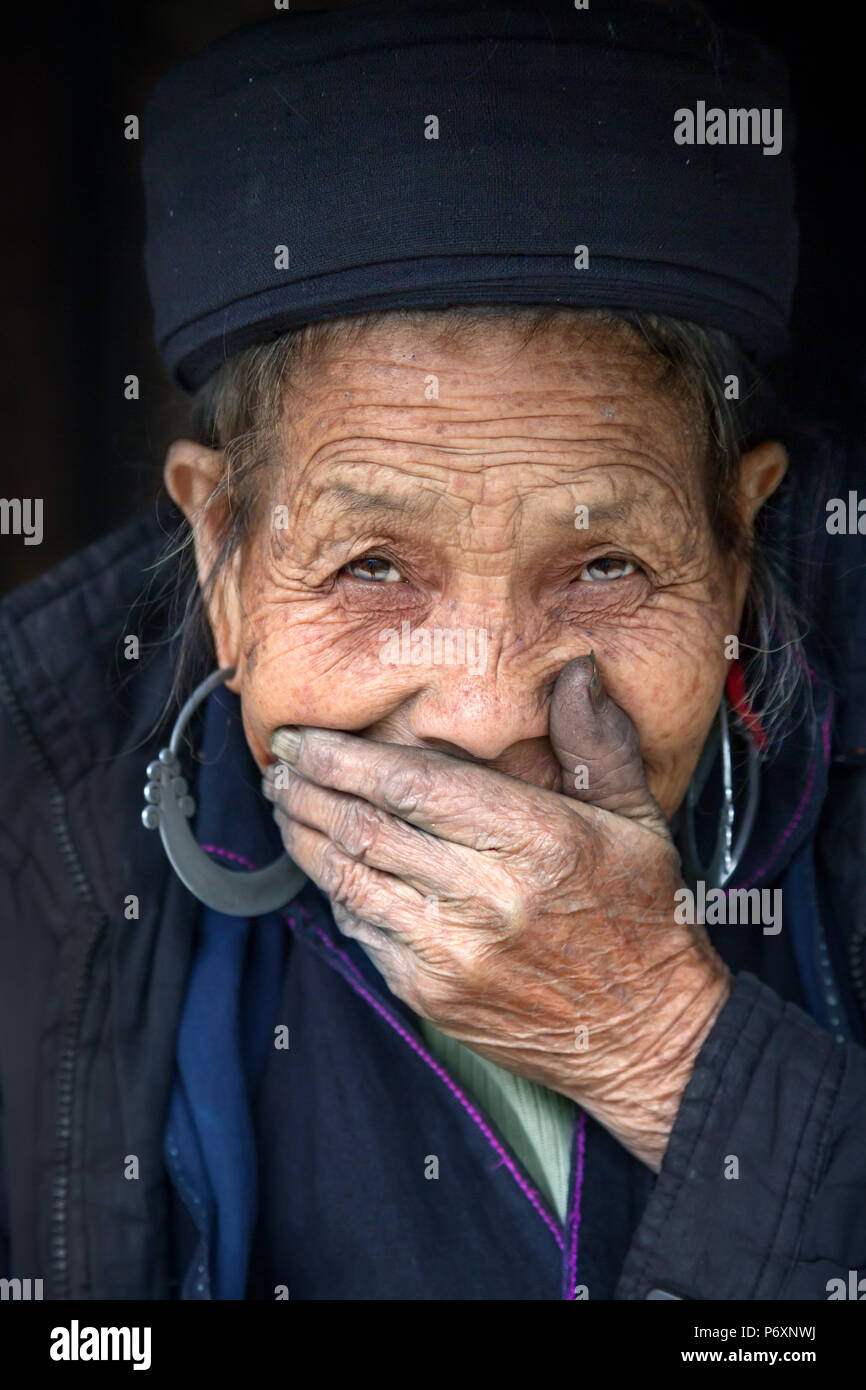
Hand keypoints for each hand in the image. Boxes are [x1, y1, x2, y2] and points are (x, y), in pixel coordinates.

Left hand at [263, 654, 730, 1169]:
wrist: (645, 1036)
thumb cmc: (641, 918)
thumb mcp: (637, 819)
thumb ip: (595, 740)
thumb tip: (576, 669)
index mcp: (536, 841)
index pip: (412, 786)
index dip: (343, 757)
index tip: (304, 735)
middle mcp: (487, 897)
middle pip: (364, 827)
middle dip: (306, 788)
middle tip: (280, 761)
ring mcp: (451, 953)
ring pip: (347, 878)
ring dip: (303, 835)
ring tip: (284, 802)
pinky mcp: (430, 994)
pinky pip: (360, 930)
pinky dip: (334, 890)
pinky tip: (323, 863)